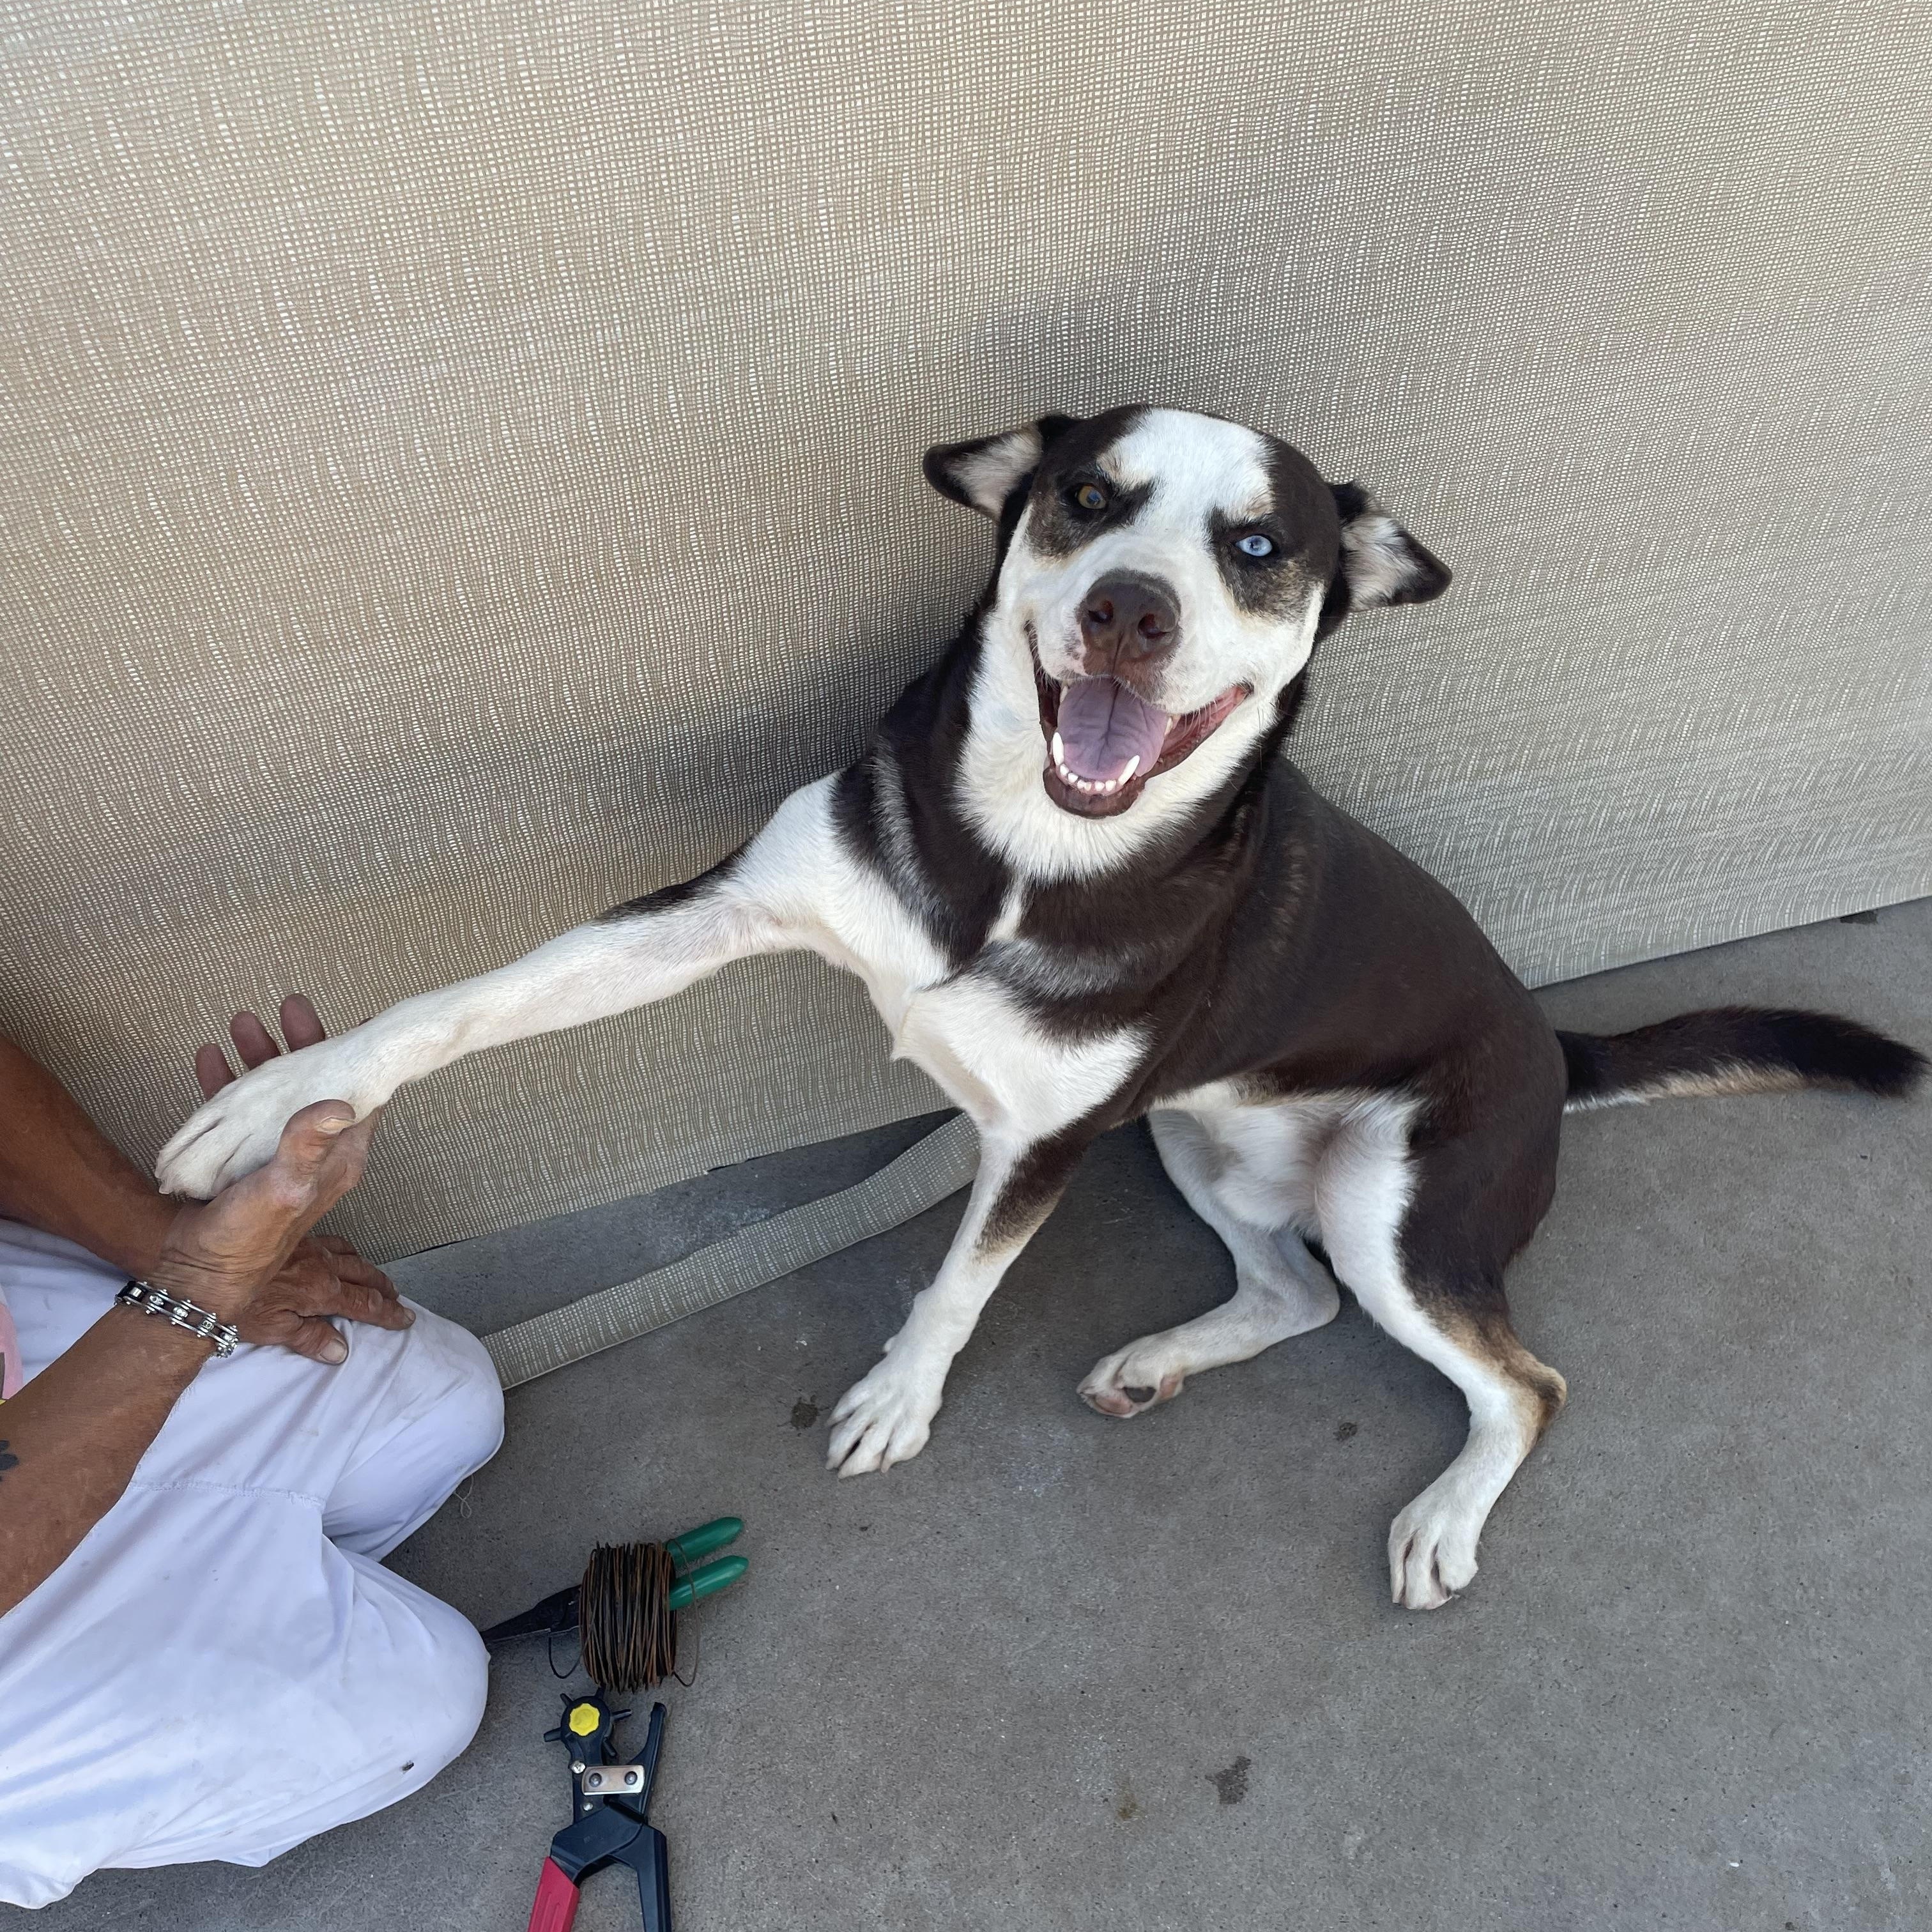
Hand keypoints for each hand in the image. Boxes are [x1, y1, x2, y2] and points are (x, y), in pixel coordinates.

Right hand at [154, 996, 411, 1363]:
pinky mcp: (244, 1157)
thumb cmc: (249, 1235)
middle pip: (319, 1084)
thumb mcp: (283, 1186)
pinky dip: (225, 1083)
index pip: (364, 1097)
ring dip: (261, 1057)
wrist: (200, 1270)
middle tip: (291, 1005)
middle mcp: (316, 1152)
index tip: (360, 1020)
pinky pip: (238, 1111)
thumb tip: (343, 1101)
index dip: (364, 1059)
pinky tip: (210, 1057)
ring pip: (277, 1092)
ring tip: (243, 1021)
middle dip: (303, 1043)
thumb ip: (308, 1144)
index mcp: (340, 1158)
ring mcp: (280, 1152)